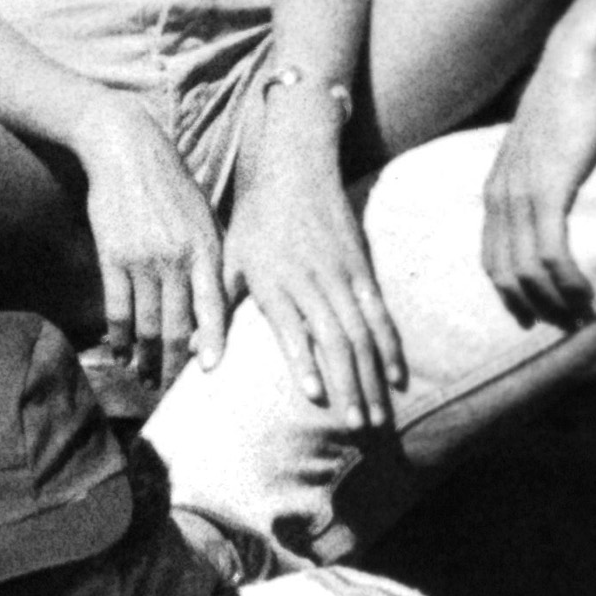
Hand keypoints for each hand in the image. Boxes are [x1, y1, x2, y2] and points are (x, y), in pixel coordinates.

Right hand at [72, 98, 233, 400]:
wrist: (126, 149)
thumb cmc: (170, 184)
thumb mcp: (203, 215)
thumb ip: (212, 257)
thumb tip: (218, 304)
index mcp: (205, 248)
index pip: (213, 306)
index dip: (211, 342)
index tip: (209, 371)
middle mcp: (176, 258)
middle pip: (178, 325)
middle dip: (174, 363)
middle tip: (168, 386)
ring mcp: (142, 259)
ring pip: (147, 324)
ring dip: (145, 357)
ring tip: (144, 376)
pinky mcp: (112, 256)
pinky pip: (117, 309)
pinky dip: (118, 337)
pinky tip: (119, 353)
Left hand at [222, 129, 403, 425]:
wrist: (294, 169)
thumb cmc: (253, 223)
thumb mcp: (225, 260)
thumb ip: (215, 311)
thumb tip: (198, 358)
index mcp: (273, 281)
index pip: (292, 326)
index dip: (305, 361)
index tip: (315, 398)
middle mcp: (311, 280)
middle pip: (336, 338)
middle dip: (349, 385)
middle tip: (357, 427)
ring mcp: (341, 275)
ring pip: (362, 332)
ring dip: (372, 377)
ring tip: (377, 417)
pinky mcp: (363, 269)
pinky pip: (380, 313)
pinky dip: (390, 347)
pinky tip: (397, 377)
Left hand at [478, 0, 595, 330]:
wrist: (575, 66)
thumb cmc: (567, 104)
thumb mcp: (545, 153)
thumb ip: (544, 182)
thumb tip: (560, 205)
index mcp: (496, 190)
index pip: (492, 258)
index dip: (512, 294)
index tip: (536, 316)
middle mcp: (499, 197)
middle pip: (505, 273)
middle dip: (533, 306)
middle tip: (565, 324)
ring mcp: (520, 195)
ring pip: (528, 270)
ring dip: (554, 300)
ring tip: (580, 315)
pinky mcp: (547, 191)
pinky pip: (551, 252)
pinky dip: (566, 281)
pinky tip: (584, 293)